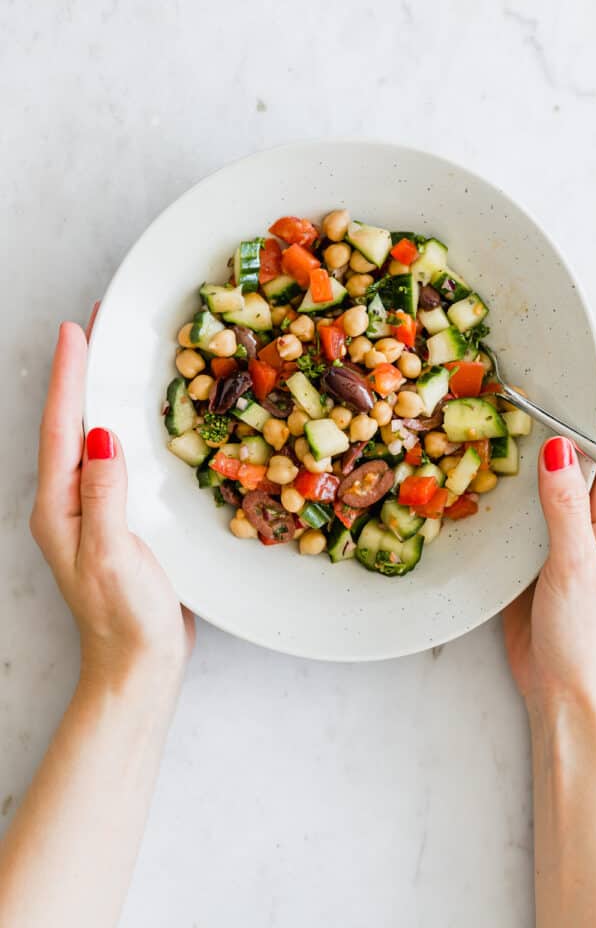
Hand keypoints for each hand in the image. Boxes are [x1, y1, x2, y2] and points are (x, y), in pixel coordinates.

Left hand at [30, 318, 193, 686]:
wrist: (139, 664)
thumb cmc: (125, 619)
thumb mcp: (112, 556)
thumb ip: (105, 496)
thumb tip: (102, 435)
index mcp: (60, 507)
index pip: (61, 429)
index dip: (68, 377)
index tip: (76, 331)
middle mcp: (71, 501)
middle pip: (71, 423)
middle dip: (80, 372)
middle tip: (97, 325)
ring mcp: (94, 509)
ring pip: (93, 437)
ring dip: (102, 393)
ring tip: (116, 355)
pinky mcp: (120, 517)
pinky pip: (118, 458)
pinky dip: (126, 425)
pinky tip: (142, 415)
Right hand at [503, 343, 595, 711]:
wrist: (568, 693)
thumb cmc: (587, 638)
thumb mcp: (577, 569)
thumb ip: (565, 508)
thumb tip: (558, 446)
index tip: (592, 340)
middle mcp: (595, 509)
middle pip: (583, 437)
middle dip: (568, 392)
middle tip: (538, 350)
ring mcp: (564, 524)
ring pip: (549, 461)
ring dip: (532, 425)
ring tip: (504, 384)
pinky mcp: (535, 543)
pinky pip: (522, 493)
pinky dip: (505, 465)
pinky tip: (482, 448)